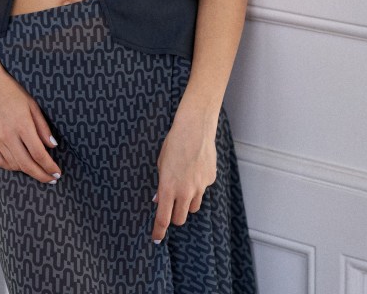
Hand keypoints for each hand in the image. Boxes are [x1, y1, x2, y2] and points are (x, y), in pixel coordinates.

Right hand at [0, 66, 61, 184]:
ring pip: (13, 165)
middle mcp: (7, 134)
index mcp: (22, 124)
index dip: (49, 166)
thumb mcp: (32, 104)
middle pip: (27, 164)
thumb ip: (42, 127)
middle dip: (41, 175)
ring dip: (27, 171)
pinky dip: (11, 166)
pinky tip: (19, 165)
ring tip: (37, 169)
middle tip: (51, 179)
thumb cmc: (11, 91)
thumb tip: (52, 146)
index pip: (38, 153)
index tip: (57, 172)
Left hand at [151, 102, 217, 242]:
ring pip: (194, 206)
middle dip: (175, 216)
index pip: (163, 218)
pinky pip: (203, 189)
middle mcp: (185, 191)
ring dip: (187, 202)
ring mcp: (200, 187)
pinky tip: (195, 168)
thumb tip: (159, 200)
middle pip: (180, 218)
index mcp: (168, 187)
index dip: (159, 230)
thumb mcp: (161, 163)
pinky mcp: (210, 179)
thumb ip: (161, 184)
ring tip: (184, 183)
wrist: (195, 127)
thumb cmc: (174, 142)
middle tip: (171, 206)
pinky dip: (198, 185)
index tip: (156, 238)